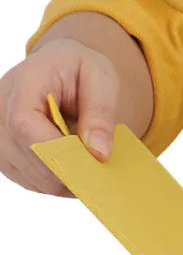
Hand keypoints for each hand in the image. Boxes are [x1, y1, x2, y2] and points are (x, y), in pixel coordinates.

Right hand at [0, 37, 119, 194]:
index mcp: (21, 84)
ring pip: (37, 178)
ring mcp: (0, 138)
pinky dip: (62, 182)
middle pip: (31, 158)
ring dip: (70, 178)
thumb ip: (101, 112)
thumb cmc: (79, 71)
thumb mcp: (101, 78)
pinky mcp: (8, 159)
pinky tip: (74, 164)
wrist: (60, 70)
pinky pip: (38, 184)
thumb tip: (98, 153)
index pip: (24, 124)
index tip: (91, 160)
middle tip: (101, 165)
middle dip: (73, 169)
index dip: (58, 150)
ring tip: (87, 158)